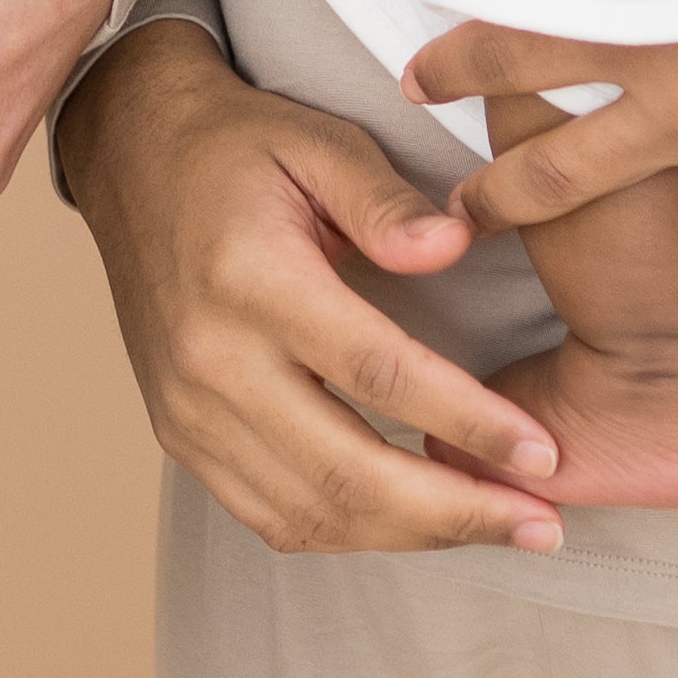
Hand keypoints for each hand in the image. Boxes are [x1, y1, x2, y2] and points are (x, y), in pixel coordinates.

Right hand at [51, 19, 566, 552]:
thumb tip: (455, 249)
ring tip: (499, 528)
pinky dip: (351, 532)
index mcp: (250, 280)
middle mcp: (209, 359)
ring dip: (413, 536)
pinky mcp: (179, 435)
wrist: (133, 157)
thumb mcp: (318, 141)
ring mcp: (187, 409)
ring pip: (310, 512)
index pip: (376, 372)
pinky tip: (415, 521)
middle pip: (344, 471)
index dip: (468, 421)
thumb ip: (386, 199)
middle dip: (456, 512)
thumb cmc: (238, 149)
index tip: (544, 452)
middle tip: (541, 525)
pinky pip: (270, 516)